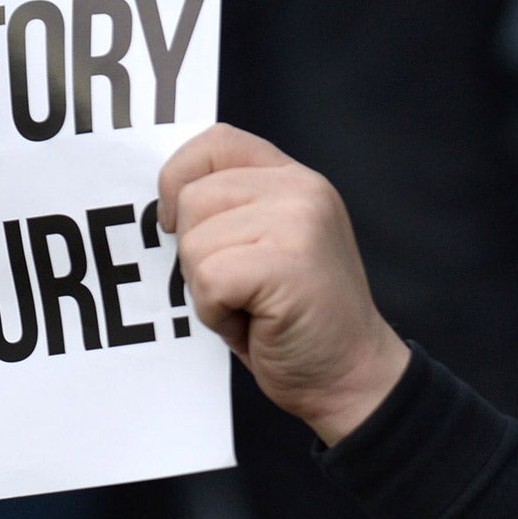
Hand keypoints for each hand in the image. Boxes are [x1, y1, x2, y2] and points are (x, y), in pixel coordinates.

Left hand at [159, 124, 408, 444]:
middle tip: (239, 289)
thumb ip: (234, 211)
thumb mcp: (270, 246)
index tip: (179, 224)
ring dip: (207, 289)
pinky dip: (216, 314)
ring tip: (250, 306)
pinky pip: (208, 280)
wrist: (351, 376)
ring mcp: (298, 222)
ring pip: (195, 243)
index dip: (179, 179)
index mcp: (295, 180)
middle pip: (192, 198)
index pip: (215, 142)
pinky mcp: (287, 262)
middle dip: (196, 254)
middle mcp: (302, 190)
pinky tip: (253, 323)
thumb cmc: (299, 322)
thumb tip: (166, 205)